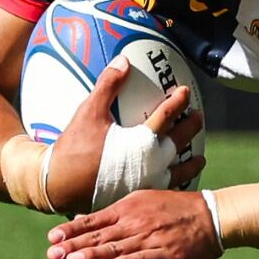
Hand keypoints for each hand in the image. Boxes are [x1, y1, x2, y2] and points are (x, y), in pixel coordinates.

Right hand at [44, 57, 204, 211]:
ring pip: (178, 173)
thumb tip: (123, 60)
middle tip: (198, 118)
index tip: (186, 91)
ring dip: (190, 163)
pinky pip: (163, 191)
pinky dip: (175, 185)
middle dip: (191, 128)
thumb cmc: (74, 148)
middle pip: (179, 142)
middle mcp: (151, 164)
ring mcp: (147, 184)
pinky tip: (175, 184)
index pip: (167, 115)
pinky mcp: (138, 198)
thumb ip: (108, 85)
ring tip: (200, 159)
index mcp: (143, 143)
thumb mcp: (89, 112)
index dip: (178, 101)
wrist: (58, 187)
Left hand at [46, 189, 224, 258]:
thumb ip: (115, 215)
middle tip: (51, 254)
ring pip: (116, 248)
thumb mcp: (144, 203)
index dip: (73, 230)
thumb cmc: (177, 210)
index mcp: (130, 208)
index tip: (52, 238)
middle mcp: (136, 222)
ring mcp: (150, 237)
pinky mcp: (165, 253)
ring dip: (93, 255)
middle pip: (101, 235)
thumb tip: (85, 221)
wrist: (213, 215)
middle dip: (74, 245)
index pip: (95, 220)